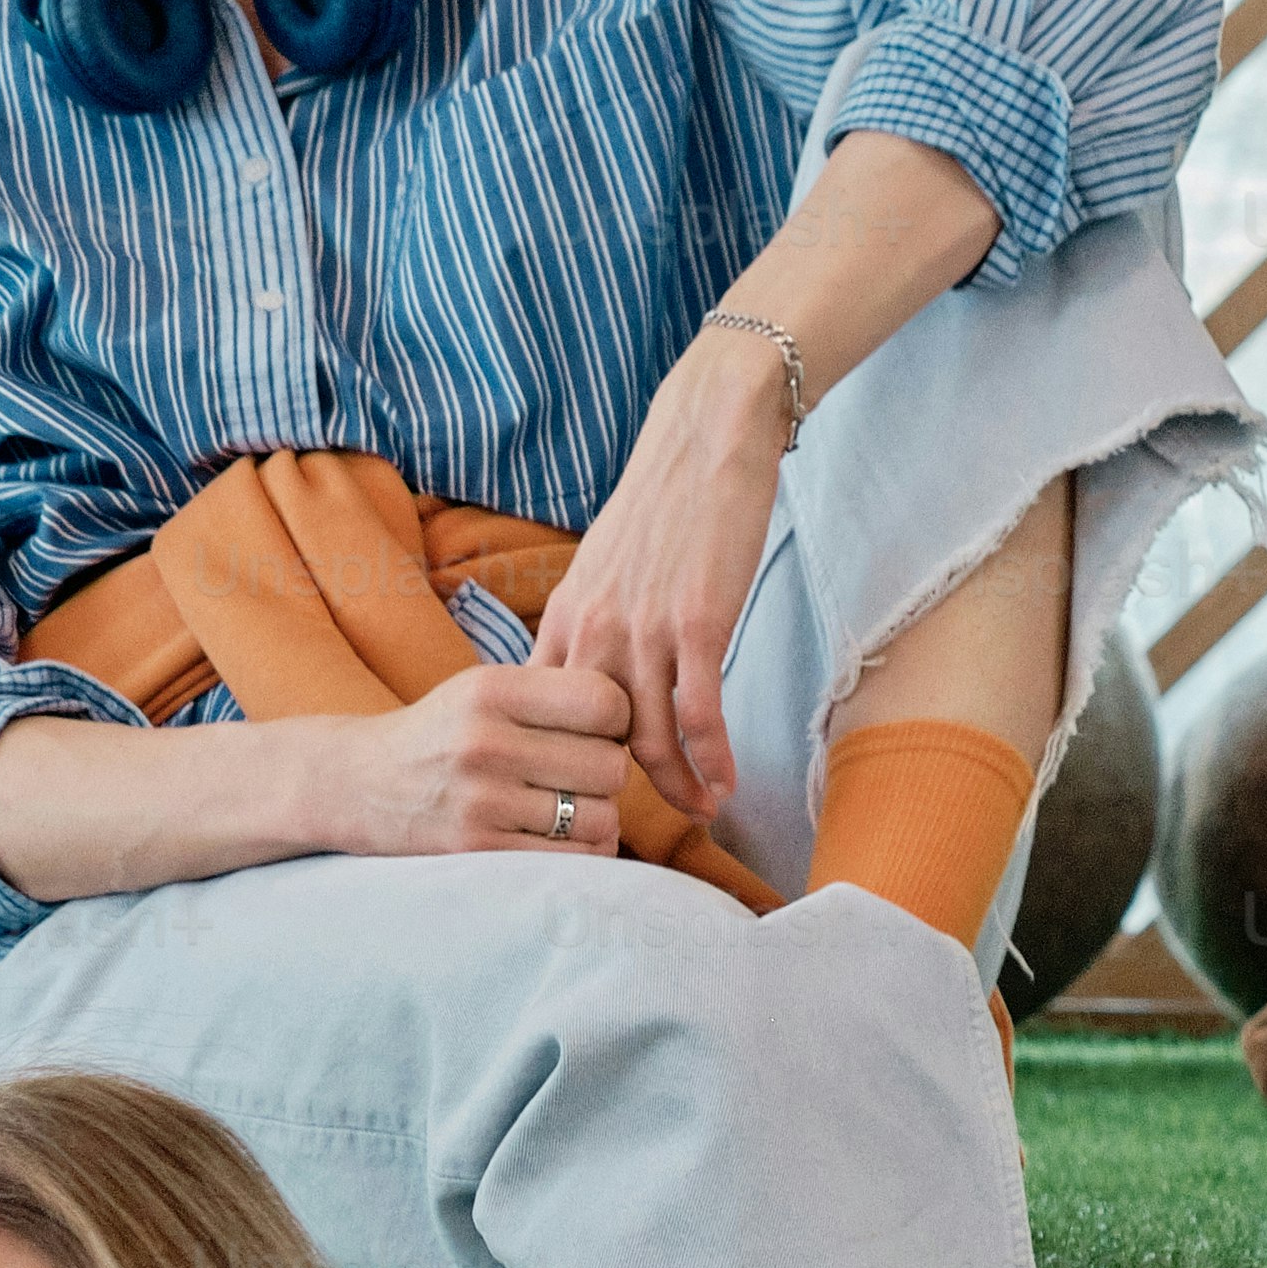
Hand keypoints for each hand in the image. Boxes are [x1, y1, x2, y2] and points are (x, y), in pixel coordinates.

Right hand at [303, 655, 642, 867]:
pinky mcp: (475, 849)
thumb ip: (553, 694)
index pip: (607, 700)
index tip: (593, 733)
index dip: (617, 720)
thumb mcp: (483, 689)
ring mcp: (480, 799)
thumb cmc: (439, 735)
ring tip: (566, 811)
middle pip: (611, 766)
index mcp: (493, 689)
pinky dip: (580, 854)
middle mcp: (486, 741)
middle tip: (579, 778)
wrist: (354, 784)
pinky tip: (557, 840)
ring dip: (597, 820)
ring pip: (599, 818)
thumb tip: (646, 715)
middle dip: (607, 776)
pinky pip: (571, 859)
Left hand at [523, 342, 790, 825]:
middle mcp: (592, 633)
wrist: (705, 438)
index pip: (541, 717)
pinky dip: (712, 758)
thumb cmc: (661, 504)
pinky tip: (725, 783)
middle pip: (591, 741)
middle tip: (634, 829)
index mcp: (563, 621)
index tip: (570, 802)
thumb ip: (591, 625)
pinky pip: (699, 714)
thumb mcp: (601, 568)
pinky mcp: (696, 624)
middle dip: (612, 792)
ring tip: (698, 811)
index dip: (553, 766)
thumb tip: (589, 679)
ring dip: (676, 787)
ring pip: (648, 739)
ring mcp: (642, 631)